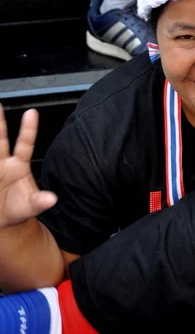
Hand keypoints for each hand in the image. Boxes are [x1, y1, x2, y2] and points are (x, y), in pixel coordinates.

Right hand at [0, 104, 56, 226]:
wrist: (4, 220)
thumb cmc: (19, 209)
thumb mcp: (30, 207)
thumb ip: (40, 202)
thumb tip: (52, 199)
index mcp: (19, 166)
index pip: (24, 144)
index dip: (29, 129)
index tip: (32, 113)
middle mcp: (4, 162)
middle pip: (0, 139)